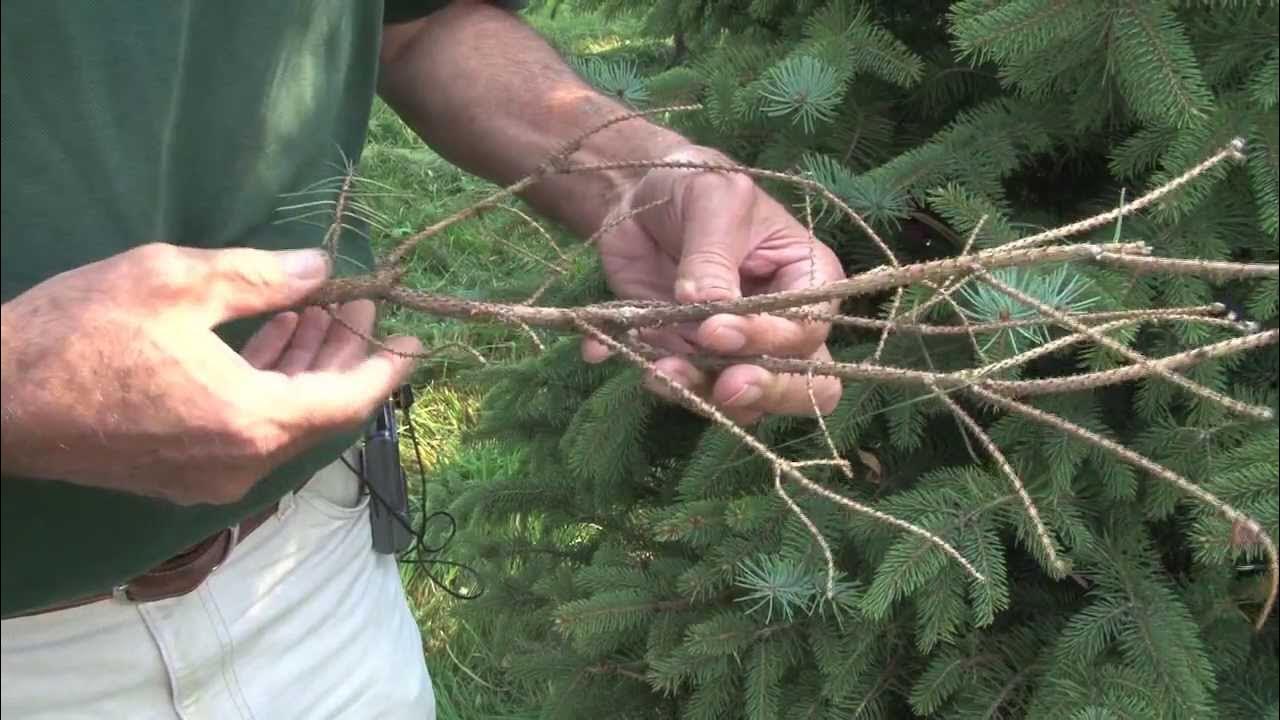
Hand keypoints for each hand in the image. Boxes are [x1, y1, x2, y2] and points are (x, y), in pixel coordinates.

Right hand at [0, 243, 420, 504]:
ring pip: (285, 418)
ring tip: (321, 310)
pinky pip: (249, 429)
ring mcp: (210, 476)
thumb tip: (321, 268)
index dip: (388, 366)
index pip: (350, 399)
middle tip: (359, 302)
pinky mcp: (180, 474)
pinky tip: (273, 338)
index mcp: (254, 419)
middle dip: (346, 353)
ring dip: (307, 366)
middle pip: (321, 409)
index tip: (414, 337)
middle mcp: (243, 461)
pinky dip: (269, 385)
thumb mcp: (177, 281)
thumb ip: (262, 277)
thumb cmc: (81, 333)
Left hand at [584, 146, 844, 424]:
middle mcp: (780, 321)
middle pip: (802, 382)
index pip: (809, 326)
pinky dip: (644, 375)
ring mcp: (735, 347)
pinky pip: (680, 386)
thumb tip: (709, 310)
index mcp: (805, 276)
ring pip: (741, 400)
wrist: (640, 197)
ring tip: (658, 372)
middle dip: (764, 391)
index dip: (772, 339)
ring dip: (700, 392)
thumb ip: (713, 258)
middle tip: (725, 388)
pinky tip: (603, 352)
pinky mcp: (689, 356)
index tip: (716, 329)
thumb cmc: (694, 184)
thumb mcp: (710, 201)